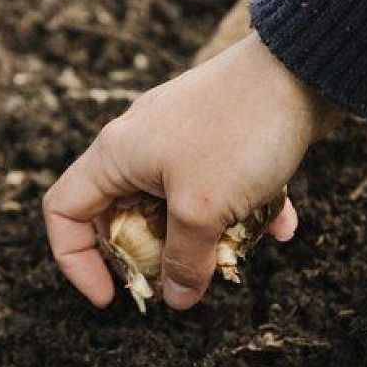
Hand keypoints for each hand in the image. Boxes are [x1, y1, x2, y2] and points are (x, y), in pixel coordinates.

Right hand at [43, 32, 336, 309]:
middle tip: (180, 283)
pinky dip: (244, 213)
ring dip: (205, 239)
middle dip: (151, 257)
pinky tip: (280, 226)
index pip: (64, 212)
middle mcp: (140, 145)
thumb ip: (183, 261)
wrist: (302, 68)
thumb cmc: (239, 131)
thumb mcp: (203, 210)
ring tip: (236, 253)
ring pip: (176, 207)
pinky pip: (220, 189)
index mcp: (116, 155)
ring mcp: (182, 139)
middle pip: (122, 216)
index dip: (76, 262)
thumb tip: (177, 298)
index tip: (113, 296)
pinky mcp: (221, 138)